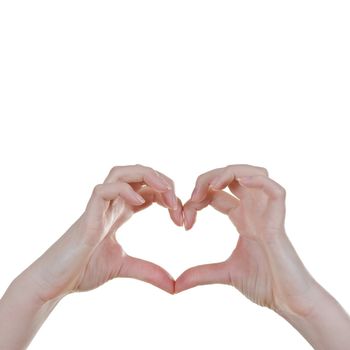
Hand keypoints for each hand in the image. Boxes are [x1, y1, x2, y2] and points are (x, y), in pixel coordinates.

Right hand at [22, 165, 182, 301]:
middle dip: (161, 180)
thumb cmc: (83, 269)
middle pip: (137, 173)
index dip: (168, 196)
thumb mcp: (124, 267)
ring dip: (146, 176)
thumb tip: (174, 285)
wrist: (56, 283)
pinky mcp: (87, 215)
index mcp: (120, 211)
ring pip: (120, 172)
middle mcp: (111, 204)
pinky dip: (123, 190)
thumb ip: (149, 271)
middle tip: (176, 201)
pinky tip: (139, 203)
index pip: (148, 189)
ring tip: (165, 191)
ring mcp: (98, 207)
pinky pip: (104, 190)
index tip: (181, 217)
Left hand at [175, 164, 316, 316]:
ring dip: (230, 173)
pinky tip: (240, 184)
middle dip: (208, 179)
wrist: (288, 302)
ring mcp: (267, 214)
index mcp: (242, 218)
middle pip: (232, 176)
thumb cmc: (264, 284)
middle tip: (193, 197)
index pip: (216, 193)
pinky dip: (258, 181)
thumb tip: (176, 285)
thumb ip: (200, 274)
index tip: (183, 220)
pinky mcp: (278, 222)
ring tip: (213, 186)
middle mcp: (254, 210)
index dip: (196, 199)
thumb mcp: (225, 273)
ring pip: (254, 174)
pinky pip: (275, 191)